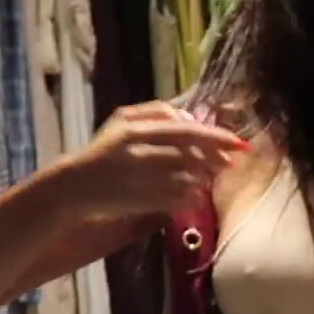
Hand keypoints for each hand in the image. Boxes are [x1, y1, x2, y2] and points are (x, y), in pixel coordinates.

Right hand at [66, 102, 249, 218]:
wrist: (75, 186)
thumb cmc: (103, 151)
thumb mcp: (122, 121)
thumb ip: (156, 112)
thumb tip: (192, 117)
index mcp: (135, 129)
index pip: (186, 130)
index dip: (216, 137)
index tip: (238, 142)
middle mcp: (139, 153)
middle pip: (191, 154)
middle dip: (216, 159)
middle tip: (229, 163)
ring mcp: (142, 179)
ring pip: (189, 178)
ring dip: (204, 178)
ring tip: (207, 178)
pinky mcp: (143, 201)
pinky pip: (180, 199)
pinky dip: (192, 197)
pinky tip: (193, 195)